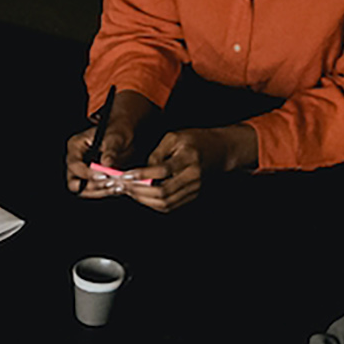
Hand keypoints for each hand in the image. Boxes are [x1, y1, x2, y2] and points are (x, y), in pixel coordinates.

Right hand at [63, 90, 154, 196]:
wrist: (125, 137)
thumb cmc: (118, 132)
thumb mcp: (116, 137)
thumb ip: (111, 150)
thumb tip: (106, 162)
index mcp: (75, 146)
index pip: (74, 165)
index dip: (87, 173)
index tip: (104, 174)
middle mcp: (76, 161)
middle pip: (74, 182)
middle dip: (92, 186)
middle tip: (109, 183)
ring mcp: (83, 173)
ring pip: (84, 191)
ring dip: (100, 191)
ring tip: (117, 187)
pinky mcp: (93, 181)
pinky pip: (95, 191)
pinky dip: (106, 192)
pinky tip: (119, 188)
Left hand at [120, 124, 256, 211]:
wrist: (220, 150)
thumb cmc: (196, 141)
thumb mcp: (174, 138)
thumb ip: (157, 153)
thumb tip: (142, 171)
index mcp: (188, 158)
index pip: (163, 170)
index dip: (142, 175)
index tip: (126, 175)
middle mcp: (192, 176)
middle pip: (163, 192)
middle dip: (139, 191)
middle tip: (123, 186)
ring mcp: (194, 189)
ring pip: (165, 203)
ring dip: (143, 200)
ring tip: (130, 191)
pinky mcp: (192, 196)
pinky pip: (170, 206)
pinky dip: (152, 203)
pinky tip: (142, 196)